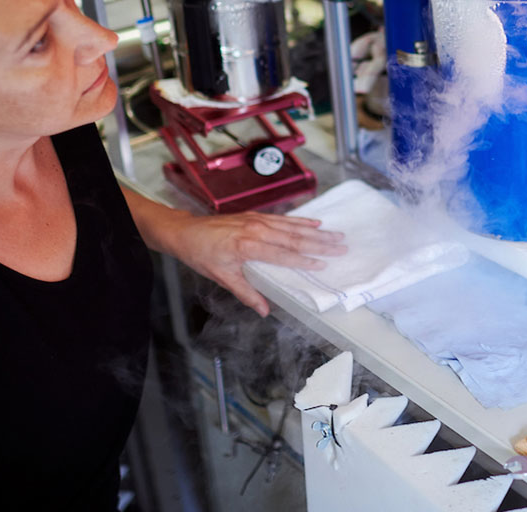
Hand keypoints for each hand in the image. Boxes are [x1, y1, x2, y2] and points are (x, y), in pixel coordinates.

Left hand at [121, 189, 345, 316]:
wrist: (185, 231)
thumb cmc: (201, 255)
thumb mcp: (221, 277)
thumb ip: (246, 292)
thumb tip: (264, 310)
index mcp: (248, 246)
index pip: (283, 255)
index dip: (305, 260)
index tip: (324, 264)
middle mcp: (256, 230)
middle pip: (294, 238)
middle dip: (320, 243)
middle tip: (342, 246)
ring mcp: (257, 220)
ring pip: (292, 227)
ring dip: (316, 232)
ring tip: (336, 235)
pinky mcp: (256, 216)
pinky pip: (283, 219)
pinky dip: (301, 221)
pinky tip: (315, 223)